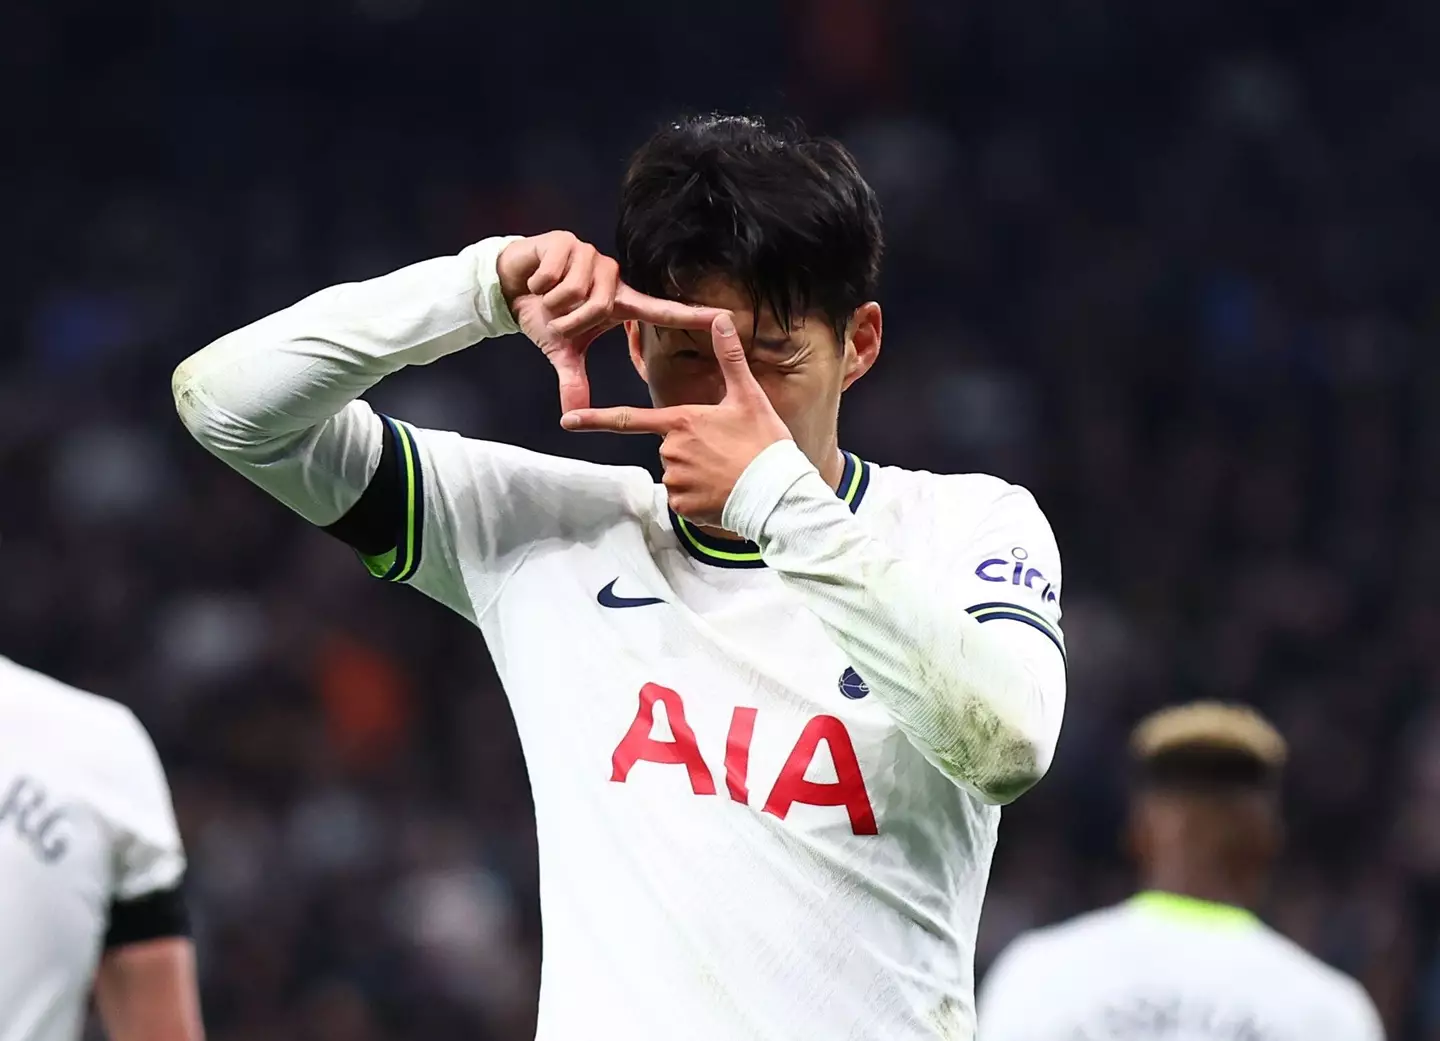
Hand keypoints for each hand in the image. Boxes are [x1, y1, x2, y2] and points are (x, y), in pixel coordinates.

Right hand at [497, 231, 722, 412]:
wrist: (511, 284)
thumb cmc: (545, 314)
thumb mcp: (561, 350)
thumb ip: (573, 379)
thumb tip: (571, 415)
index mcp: (619, 302)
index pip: (662, 311)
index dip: (692, 315)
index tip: (724, 317)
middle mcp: (613, 277)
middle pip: (598, 307)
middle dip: (570, 320)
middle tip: (557, 319)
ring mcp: (592, 256)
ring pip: (576, 291)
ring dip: (553, 302)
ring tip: (548, 297)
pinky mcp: (568, 242)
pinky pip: (555, 275)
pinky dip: (539, 284)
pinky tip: (538, 280)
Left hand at [560, 313, 793, 525]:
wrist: (777, 494)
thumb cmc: (764, 443)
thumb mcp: (748, 397)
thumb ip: (729, 358)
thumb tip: (721, 318)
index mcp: (681, 422)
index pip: (629, 419)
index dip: (595, 419)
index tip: (567, 421)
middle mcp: (671, 451)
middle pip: (668, 447)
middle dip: (691, 450)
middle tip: (726, 452)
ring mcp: (675, 480)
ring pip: (677, 474)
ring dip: (697, 474)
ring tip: (728, 473)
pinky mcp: (683, 506)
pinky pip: (683, 499)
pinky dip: (699, 497)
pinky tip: (722, 492)